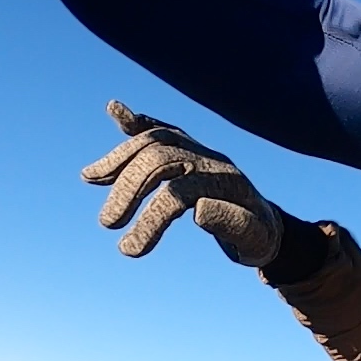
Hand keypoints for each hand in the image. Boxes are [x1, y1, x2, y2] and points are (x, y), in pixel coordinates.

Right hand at [81, 101, 284, 267]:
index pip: (177, 193)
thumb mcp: (254, 239)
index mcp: (224, 184)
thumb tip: (198, 209)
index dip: (150, 220)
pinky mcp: (190, 151)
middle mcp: (210, 160)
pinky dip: (137, 122)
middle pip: (160, 161)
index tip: (130, 250)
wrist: (269, 226)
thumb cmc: (259, 238)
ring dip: (120, 158)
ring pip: (155, 142)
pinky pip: (163, 130)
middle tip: (108, 223)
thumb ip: (231, 223)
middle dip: (128, 189)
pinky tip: (114, 111)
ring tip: (90, 177)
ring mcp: (199, 151)